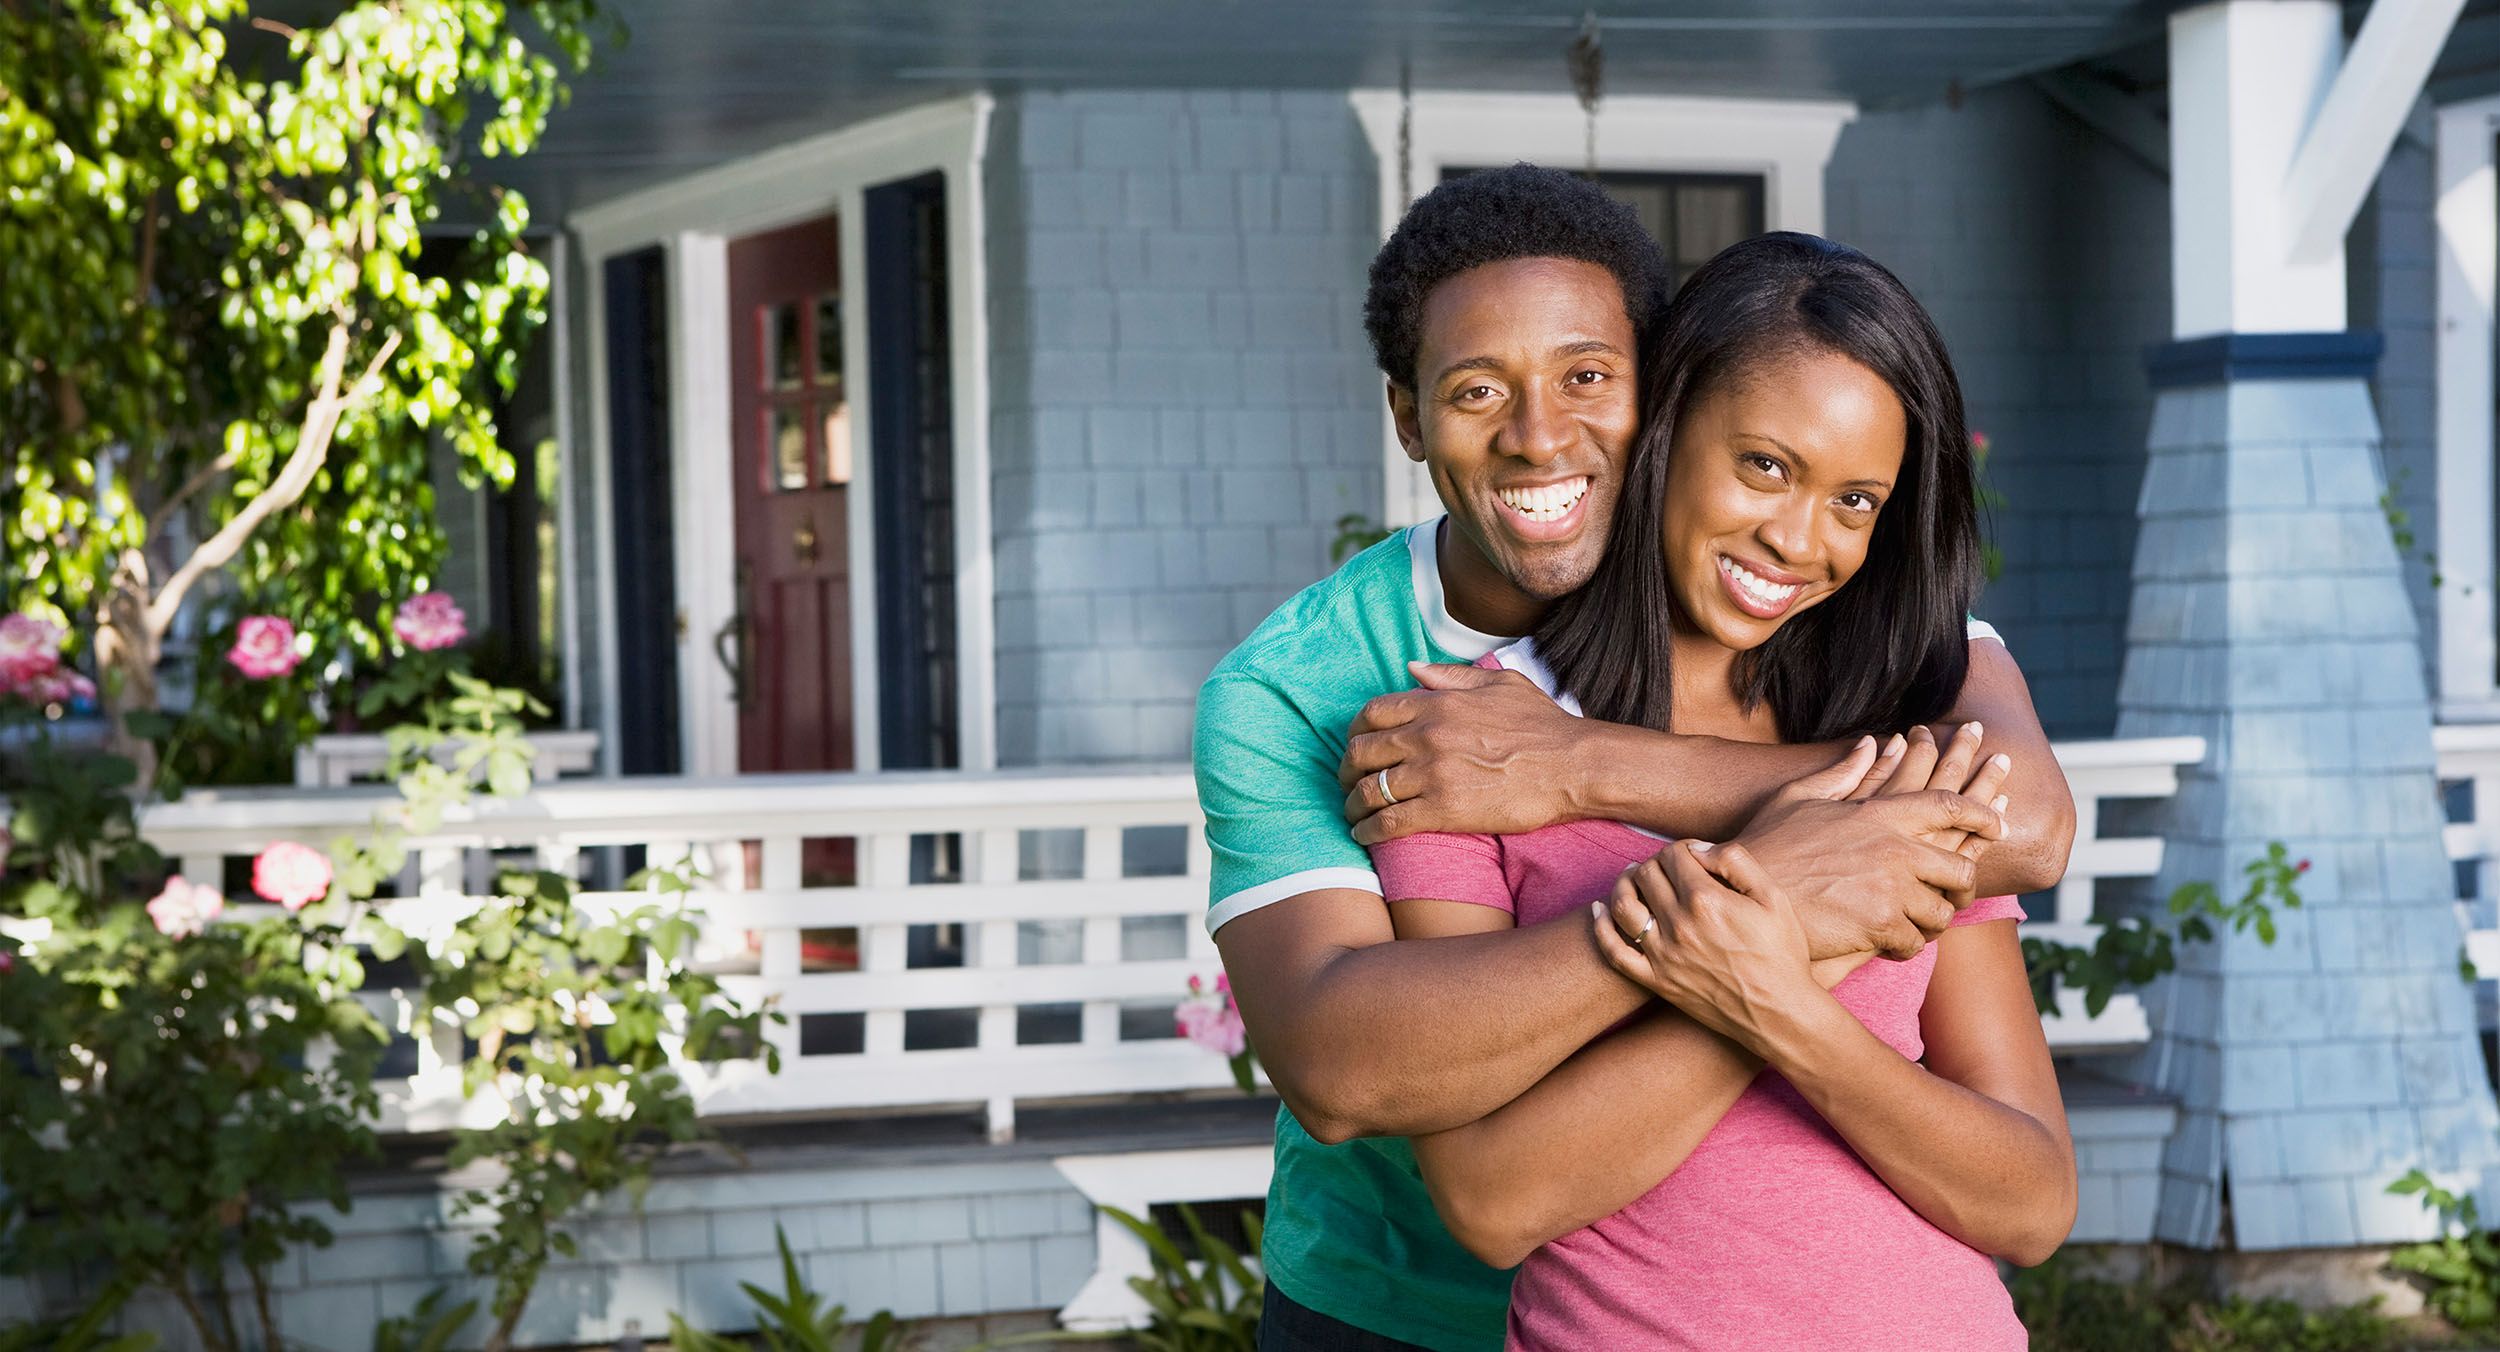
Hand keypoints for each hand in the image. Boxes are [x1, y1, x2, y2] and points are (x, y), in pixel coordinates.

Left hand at [1338, 662, 1587, 843]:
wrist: (1573, 766)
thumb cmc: (1543, 725)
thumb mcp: (1499, 684)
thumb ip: (1451, 675)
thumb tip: (1412, 668)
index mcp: (1437, 703)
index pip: (1372, 713)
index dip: (1356, 732)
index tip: (1356, 746)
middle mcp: (1427, 735)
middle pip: (1361, 751)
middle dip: (1346, 769)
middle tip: (1347, 782)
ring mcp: (1433, 773)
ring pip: (1369, 790)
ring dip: (1353, 804)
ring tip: (1354, 813)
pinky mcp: (1443, 810)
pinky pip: (1388, 822)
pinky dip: (1368, 830)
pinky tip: (1365, 835)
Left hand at [1591, 841, 1820, 1053]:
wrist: (1780, 1013)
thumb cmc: (1782, 954)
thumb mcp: (1774, 898)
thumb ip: (1736, 861)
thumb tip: (1698, 849)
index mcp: (1706, 899)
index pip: (1673, 855)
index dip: (1681, 848)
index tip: (1692, 856)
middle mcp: (1678, 924)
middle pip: (1646, 875)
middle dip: (1654, 863)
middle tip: (1666, 867)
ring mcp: (1663, 954)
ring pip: (1623, 905)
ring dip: (1623, 884)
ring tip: (1631, 877)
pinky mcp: (1656, 980)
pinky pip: (1615, 951)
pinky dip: (1601, 927)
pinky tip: (1598, 911)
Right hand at [1730, 736, 2009, 960]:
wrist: (1741, 896)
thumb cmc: (1766, 847)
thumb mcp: (1800, 798)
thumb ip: (1845, 771)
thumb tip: (1874, 742)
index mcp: (1880, 815)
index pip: (1948, 804)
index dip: (1981, 810)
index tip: (1999, 820)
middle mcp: (1894, 849)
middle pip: (1961, 866)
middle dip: (1964, 882)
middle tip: (1962, 890)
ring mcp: (1891, 889)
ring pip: (1942, 910)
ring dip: (1934, 919)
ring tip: (1924, 923)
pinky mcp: (1881, 926)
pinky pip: (1916, 941)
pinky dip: (1908, 945)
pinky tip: (1897, 944)